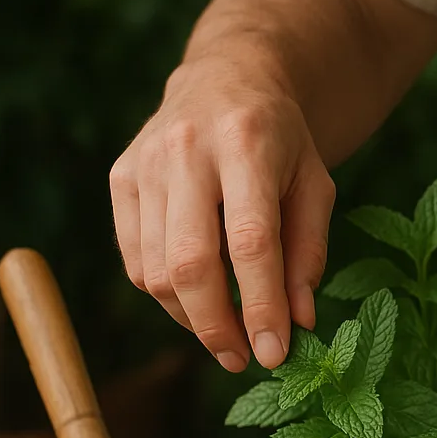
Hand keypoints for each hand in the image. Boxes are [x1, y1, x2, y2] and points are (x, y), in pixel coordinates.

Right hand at [110, 57, 334, 370]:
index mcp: (246, 144)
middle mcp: (186, 149)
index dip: (259, 306)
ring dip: (191, 318)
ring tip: (227, 333)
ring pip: (154, 270)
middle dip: (216, 325)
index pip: (249, 242)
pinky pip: (135, 259)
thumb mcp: (316, 186)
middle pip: (189, 262)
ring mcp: (144, 163)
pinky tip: (197, 300)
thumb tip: (298, 322)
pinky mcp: (121, 178)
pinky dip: (165, 295)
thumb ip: (308, 253)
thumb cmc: (282, 143)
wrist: (228, 78)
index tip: (273, 353)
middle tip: (242, 359)